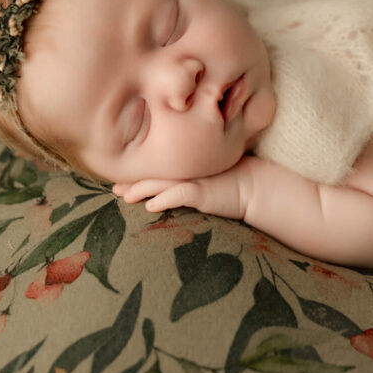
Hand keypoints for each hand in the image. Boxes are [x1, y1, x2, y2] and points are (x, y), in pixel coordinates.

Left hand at [111, 160, 253, 220]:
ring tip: (124, 196)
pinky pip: (178, 195)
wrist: (257, 186)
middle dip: (132, 181)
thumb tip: (171, 191)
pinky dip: (162, 200)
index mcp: (188, 165)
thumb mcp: (210, 177)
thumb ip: (193, 181)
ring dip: (140, 190)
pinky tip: (150, 207)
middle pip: (154, 173)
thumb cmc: (235, 181)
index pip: (159, 167)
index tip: (123, 179)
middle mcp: (188, 169)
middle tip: (115, 188)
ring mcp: (195, 179)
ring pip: (160, 183)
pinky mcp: (202, 192)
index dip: (140, 172)